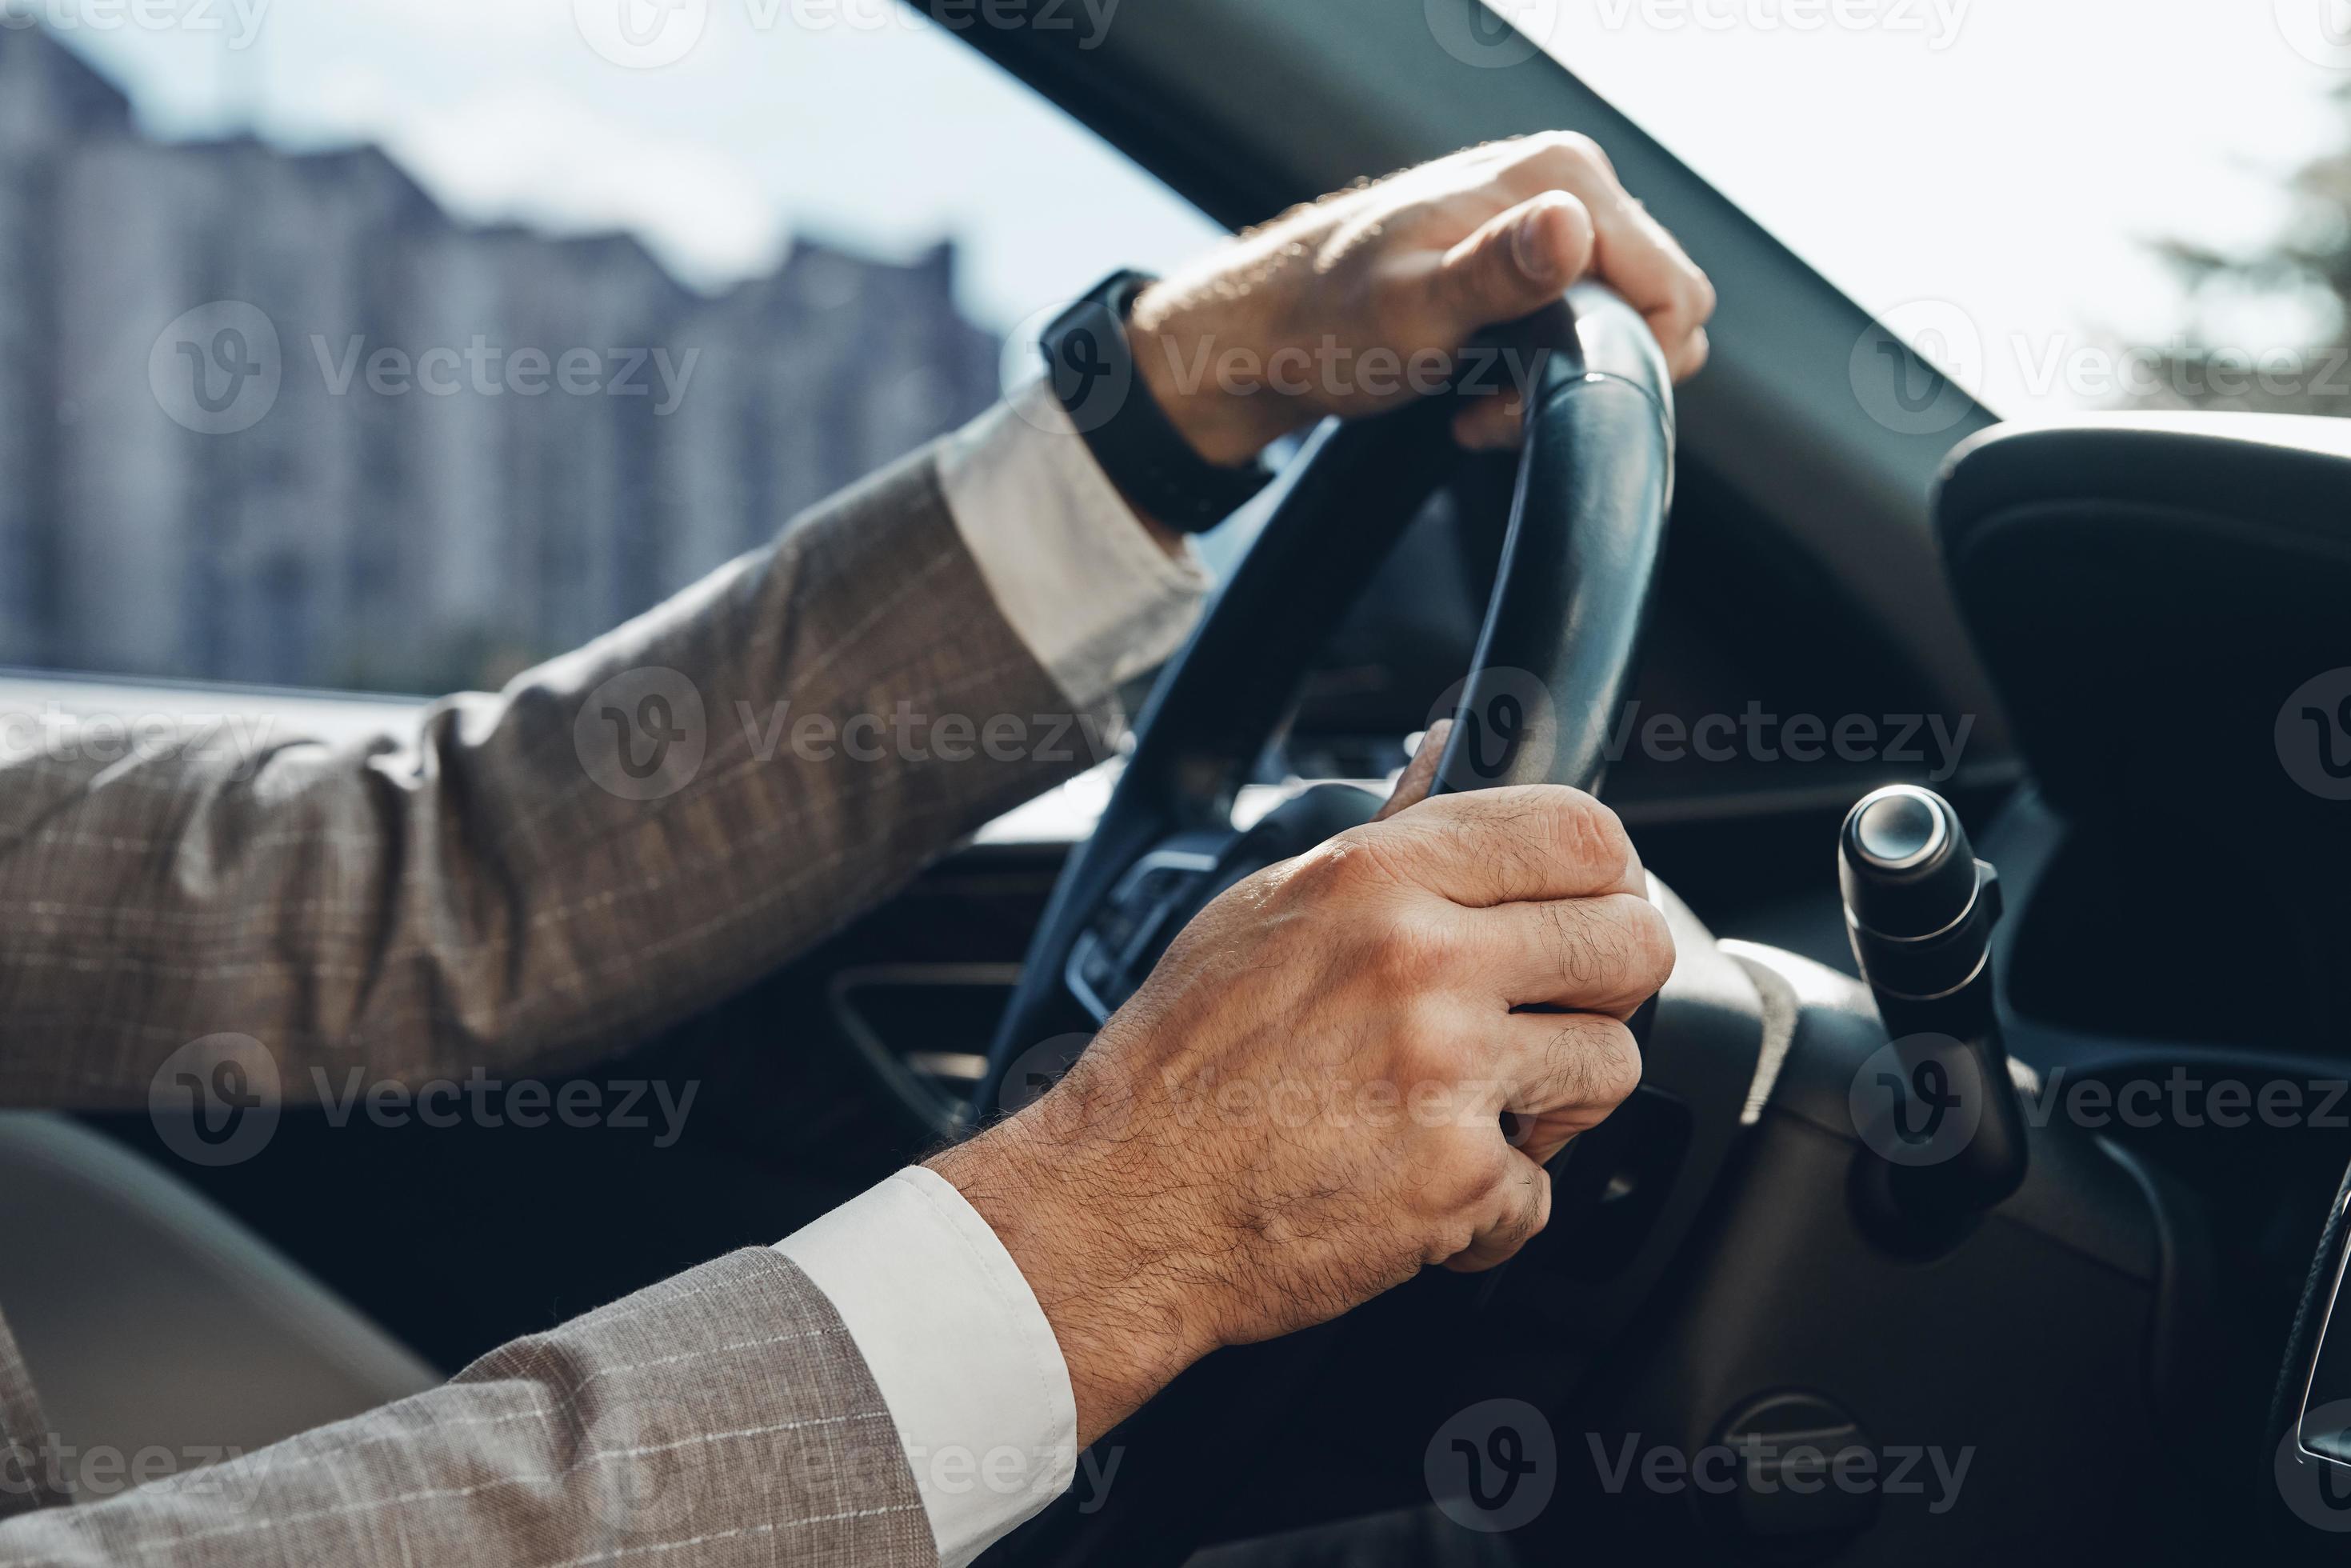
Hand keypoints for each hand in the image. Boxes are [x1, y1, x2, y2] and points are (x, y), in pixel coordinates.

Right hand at [928, 741, 1673, 1445]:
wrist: (1119, 1203)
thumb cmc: (1178, 1060)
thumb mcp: (1265, 908)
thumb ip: (1383, 835)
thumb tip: (1443, 749)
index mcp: (1378, 879)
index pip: (1580, 834)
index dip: (1608, 873)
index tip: (1594, 904)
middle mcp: (1423, 963)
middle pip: (1632, 943)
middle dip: (1606, 987)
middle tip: (1551, 1015)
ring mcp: (1449, 1075)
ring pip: (1613, 1067)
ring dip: (1556, 1100)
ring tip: (1472, 1108)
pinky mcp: (1458, 1184)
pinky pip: (1544, 1190)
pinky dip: (1490, 1206)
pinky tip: (1420, 1185)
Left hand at [1129, 132, 1715, 463]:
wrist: (1265, 332)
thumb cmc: (1325, 324)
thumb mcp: (1412, 312)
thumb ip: (1496, 274)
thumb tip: (1568, 229)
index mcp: (1559, 178)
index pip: (1675, 290)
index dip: (1622, 363)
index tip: (1535, 394)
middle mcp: (1566, 186)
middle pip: (1658, 310)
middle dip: (1592, 375)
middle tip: (1498, 403)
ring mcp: (1551, 221)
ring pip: (1621, 329)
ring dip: (1560, 383)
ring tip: (1478, 396)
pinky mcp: (1533, 260)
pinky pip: (1583, 329)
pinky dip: (1538, 374)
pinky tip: (1476, 386)